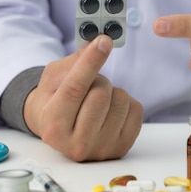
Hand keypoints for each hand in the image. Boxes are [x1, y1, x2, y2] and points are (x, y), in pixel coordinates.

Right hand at [23, 35, 142, 161]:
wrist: (60, 130)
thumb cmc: (54, 101)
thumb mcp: (54, 78)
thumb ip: (75, 61)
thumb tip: (99, 43)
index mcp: (53, 126)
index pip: (74, 89)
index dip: (90, 62)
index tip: (103, 42)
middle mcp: (76, 144)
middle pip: (101, 94)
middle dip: (98, 79)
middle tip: (89, 85)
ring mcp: (101, 150)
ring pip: (120, 100)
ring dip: (112, 91)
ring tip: (97, 100)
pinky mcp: (122, 148)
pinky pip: (137, 110)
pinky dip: (126, 102)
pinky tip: (111, 109)